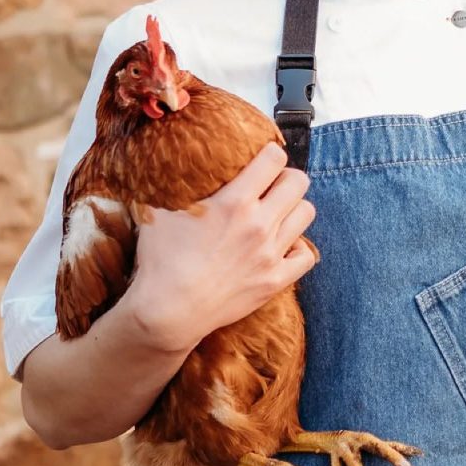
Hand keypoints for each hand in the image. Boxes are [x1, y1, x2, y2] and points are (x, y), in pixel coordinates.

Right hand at [122, 142, 317, 353]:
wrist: (168, 312)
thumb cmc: (160, 260)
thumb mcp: (158, 210)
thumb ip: (171, 182)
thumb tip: (166, 157)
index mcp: (234, 202)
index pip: (274, 158)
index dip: (269, 152)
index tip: (262, 157)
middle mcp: (259, 224)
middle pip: (298, 181)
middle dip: (285, 177)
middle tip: (271, 184)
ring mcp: (270, 254)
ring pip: (306, 213)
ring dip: (294, 207)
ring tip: (277, 212)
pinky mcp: (275, 281)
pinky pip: (307, 255)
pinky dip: (298, 247)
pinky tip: (282, 244)